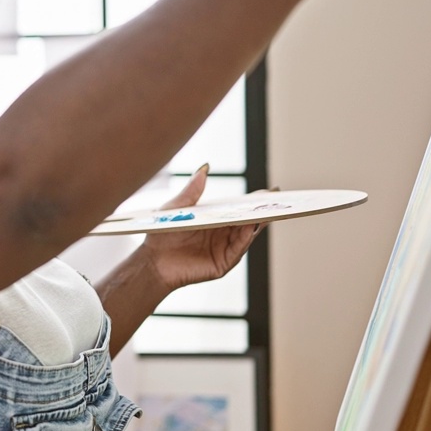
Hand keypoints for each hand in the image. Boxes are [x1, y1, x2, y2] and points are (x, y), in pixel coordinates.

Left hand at [137, 165, 260, 291]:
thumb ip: (192, 191)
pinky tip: (250, 228)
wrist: (152, 261)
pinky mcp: (222, 263)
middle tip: (277, 200)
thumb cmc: (161, 233)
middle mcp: (223, 233)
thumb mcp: (177, 207)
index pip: (239, 208)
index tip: (272, 192)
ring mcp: (224, 248)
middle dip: (262, 210)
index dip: (255, 200)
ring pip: (246, 234)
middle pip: (248, 220)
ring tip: (266, 211)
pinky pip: (237, 249)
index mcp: (215, 218)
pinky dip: (245, 238)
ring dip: (256, 223)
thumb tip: (205, 167)